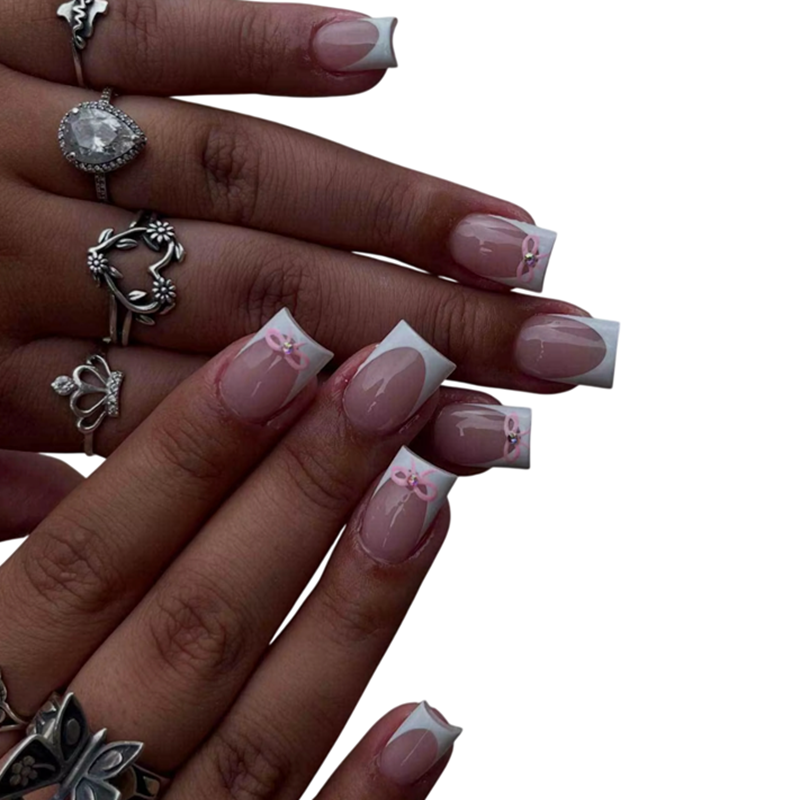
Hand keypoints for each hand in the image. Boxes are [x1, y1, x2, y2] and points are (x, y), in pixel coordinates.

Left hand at [0, 1, 617, 456]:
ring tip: (519, 238)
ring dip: (388, 202)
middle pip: (274, 302)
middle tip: (568, 346)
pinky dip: (257, 29)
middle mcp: (22, 245)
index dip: (374, 431)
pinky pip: (141, 17)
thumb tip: (64, 495)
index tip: (500, 444)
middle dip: (434, 330)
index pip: (237, 415)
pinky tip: (377, 48)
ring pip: (236, 175)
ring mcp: (13, 119)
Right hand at [0, 323, 493, 797]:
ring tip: (425, 494)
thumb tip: (49, 482)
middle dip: (298, 489)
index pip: (90, 557)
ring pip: (263, 728)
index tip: (283, 351)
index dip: (188, 452)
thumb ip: (25, 592)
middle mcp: (53, 788)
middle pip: (194, 617)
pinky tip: (433, 720)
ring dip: (352, 609)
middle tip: (390, 382)